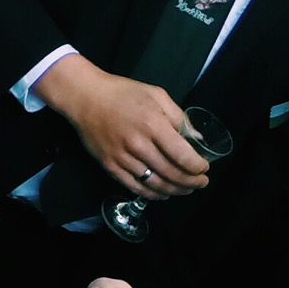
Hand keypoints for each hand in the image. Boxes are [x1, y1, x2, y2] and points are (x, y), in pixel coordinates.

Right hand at [36, 59, 212, 196]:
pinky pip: (135, 187)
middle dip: (191, 182)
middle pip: (171, 173)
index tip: (204, 169)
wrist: (84, 97)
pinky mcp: (109, 165)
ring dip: (175, 190)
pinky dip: (152, 194)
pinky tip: (163, 193)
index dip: (198, 167)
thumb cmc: (123, 93)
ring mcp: (122, 157)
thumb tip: (197, 139)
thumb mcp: (156, 95)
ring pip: (155, 184)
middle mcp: (138, 144)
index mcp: (153, 124)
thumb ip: (179, 117)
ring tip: (185, 189)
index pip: (183, 156)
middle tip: (200, 183)